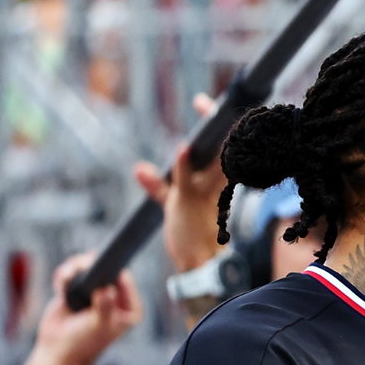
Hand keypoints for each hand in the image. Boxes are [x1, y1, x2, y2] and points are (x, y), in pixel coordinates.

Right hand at [35, 253, 141, 364]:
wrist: (58, 350)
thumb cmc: (83, 342)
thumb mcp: (99, 325)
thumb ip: (105, 307)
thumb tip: (108, 289)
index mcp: (130, 308)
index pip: (125, 280)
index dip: (113, 270)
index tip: (100, 266)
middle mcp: (115, 298)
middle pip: (106, 270)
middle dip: (90, 266)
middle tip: (78, 269)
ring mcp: (95, 293)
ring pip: (87, 268)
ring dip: (74, 268)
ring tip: (66, 276)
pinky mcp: (77, 291)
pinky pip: (72, 273)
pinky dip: (64, 275)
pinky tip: (60, 284)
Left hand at [133, 92, 227, 271]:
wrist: (200, 262)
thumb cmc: (190, 235)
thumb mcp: (173, 204)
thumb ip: (157, 185)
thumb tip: (139, 168)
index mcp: (218, 179)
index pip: (223, 145)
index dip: (217, 123)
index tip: (202, 103)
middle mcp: (215, 181)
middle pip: (225, 143)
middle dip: (220, 119)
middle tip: (206, 102)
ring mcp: (205, 190)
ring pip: (214, 154)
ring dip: (211, 133)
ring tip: (204, 108)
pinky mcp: (191, 200)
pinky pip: (187, 178)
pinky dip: (183, 163)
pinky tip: (183, 148)